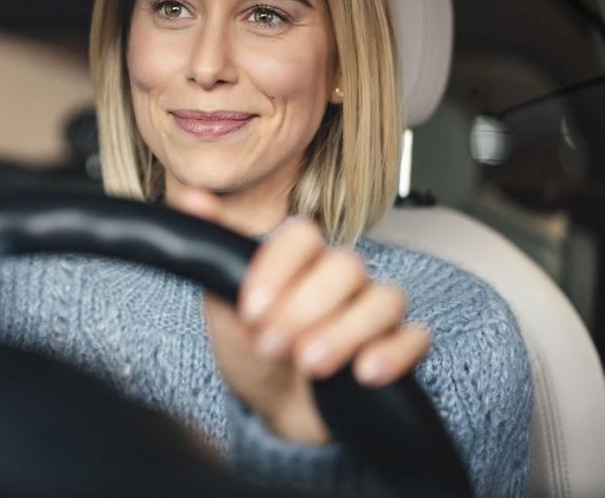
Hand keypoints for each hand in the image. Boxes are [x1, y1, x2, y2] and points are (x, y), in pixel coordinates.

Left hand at [175, 188, 430, 443]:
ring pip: (384, 300)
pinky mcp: (395, 348)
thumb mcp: (221, 301)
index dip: (279, 268)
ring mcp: (372, 311)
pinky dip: (393, 352)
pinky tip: (364, 372)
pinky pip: (414, 338)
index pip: (304, 236)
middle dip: (304, 308)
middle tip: (270, 344)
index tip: (250, 307)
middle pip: (346, 266)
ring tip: (309, 364)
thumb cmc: (251, 348)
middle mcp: (341, 278)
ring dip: (345, 332)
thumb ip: (212, 248)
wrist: (273, 409)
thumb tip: (190, 196)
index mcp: (300, 259)